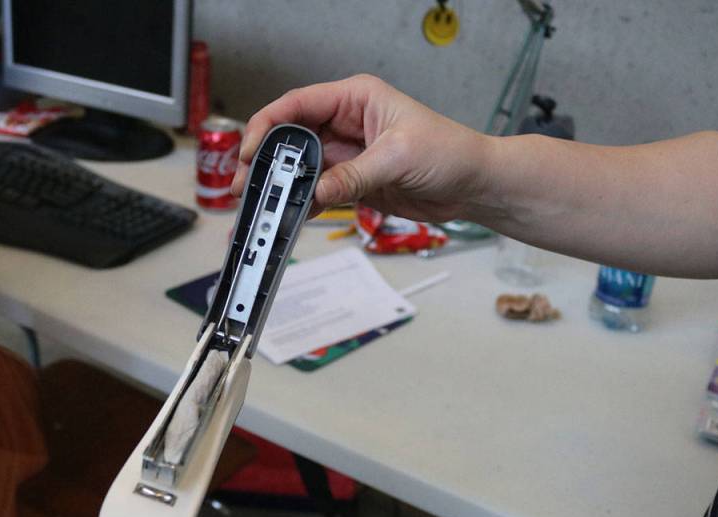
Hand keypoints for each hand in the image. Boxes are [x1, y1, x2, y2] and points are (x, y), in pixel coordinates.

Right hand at [231, 74, 490, 221]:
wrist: (473, 185)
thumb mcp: (399, 157)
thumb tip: (319, 190)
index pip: (298, 104)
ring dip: (279, 187)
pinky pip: (317, 193)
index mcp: (355, 99)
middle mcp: (345, 124)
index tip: (249, 149)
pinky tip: (286, 217)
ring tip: (258, 205)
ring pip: (300, 169)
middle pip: (291, 138)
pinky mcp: (351, 183)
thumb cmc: (450, 152)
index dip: (268, 125)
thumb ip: (354, 174)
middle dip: (266, 160)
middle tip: (244, 183)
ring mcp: (346, 155)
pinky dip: (301, 205)